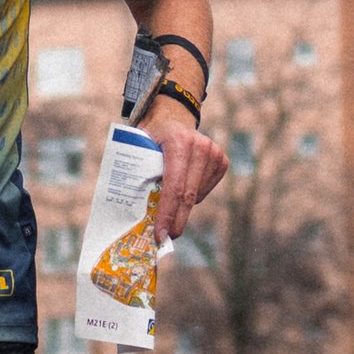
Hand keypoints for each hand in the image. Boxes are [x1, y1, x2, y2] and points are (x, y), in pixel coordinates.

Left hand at [143, 96, 227, 238]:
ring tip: (168, 206)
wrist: (173, 115)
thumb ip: (138, 171)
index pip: (174, 186)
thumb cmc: (151, 135)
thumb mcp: (139, 147)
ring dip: (182, 207)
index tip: (161, 234)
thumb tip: (131, 212)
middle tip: (166, 237)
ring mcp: (214, 153)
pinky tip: (182, 186)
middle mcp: (201, 146)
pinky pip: (205, 190)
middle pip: (188, 195)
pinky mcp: (222, 160)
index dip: (168, 213)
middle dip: (176, 220)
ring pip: (197, 195)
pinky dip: (192, 196)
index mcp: (178, 141)